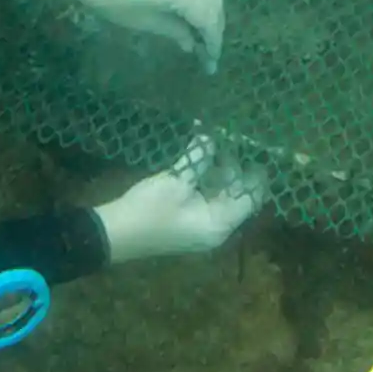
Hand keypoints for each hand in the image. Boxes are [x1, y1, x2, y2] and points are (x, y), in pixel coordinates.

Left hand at [35, 0, 224, 70]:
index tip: (210, 63)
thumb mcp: (141, 19)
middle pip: (214, 2)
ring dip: (207, 12)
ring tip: (199, 35)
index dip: (212, 42)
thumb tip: (192, 43)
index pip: (208, 19)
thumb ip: (173, 31)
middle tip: (208, 52)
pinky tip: (188, 13)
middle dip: (214, 28)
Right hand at [93, 137, 265, 264]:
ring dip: (216, 172)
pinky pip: (204, 199)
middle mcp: (215, 227)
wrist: (115, 234)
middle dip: (232, 168)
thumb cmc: (150, 210)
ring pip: (218, 195)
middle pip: (234, 196)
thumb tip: (210, 137)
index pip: (250, 200)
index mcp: (219, 223)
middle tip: (228, 140)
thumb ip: (198, 159)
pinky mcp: (187, 220)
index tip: (257, 153)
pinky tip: (197, 159)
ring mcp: (200, 226)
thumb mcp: (177, 181)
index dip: (255, 177)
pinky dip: (203, 180)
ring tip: (213, 144)